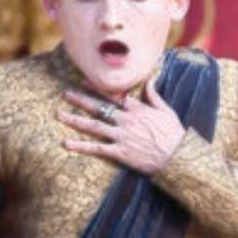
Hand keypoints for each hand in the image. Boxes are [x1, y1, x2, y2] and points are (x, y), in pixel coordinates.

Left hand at [58, 80, 185, 174]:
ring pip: (93, 126)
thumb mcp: (167, 111)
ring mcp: (121, 136)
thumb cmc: (174, 134)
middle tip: (65, 94)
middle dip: (80, 100)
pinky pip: (97, 148)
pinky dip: (81, 146)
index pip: (113, 96)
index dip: (97, 89)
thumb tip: (150, 80)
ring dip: (75, 119)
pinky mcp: (120, 152)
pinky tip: (67, 144)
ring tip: (59, 115)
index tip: (84, 83)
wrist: (177, 156)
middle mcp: (126, 120)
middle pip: (99, 108)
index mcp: (137, 109)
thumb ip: (154, 95)